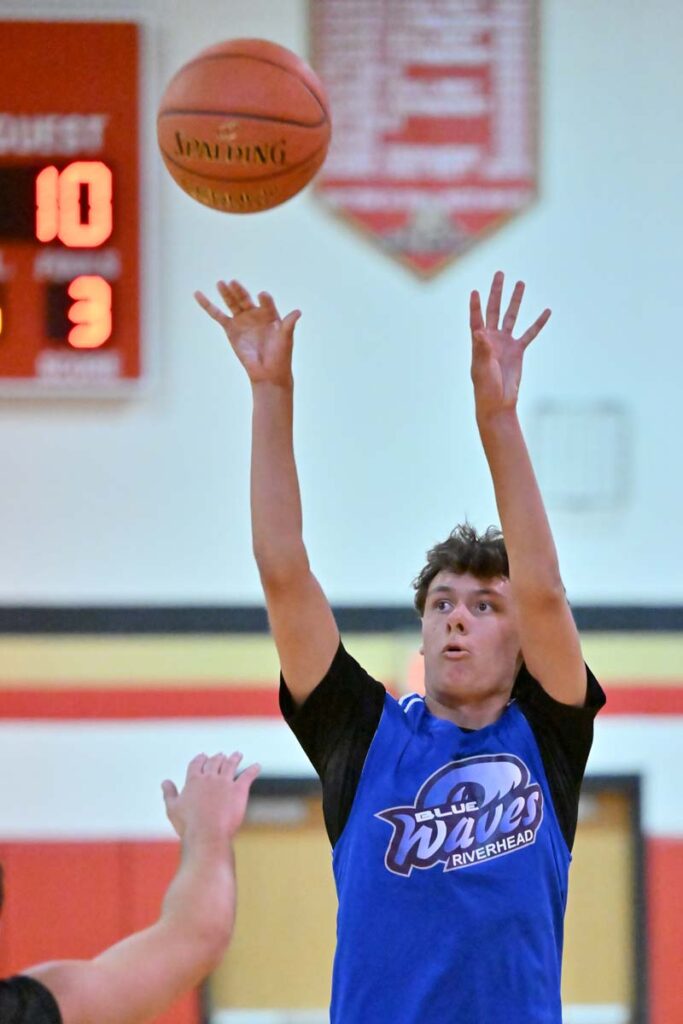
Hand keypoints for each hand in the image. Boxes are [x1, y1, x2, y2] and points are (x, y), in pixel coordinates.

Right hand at [162, 752, 259, 846]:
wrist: (207, 834)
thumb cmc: (188, 825)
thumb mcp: (173, 809)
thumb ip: (169, 793)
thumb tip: (164, 782)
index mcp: (193, 780)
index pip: (197, 764)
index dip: (200, 759)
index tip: (203, 756)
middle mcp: (210, 778)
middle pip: (214, 762)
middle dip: (218, 758)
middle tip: (221, 755)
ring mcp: (225, 782)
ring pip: (230, 765)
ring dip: (234, 758)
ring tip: (237, 755)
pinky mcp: (239, 790)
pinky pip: (247, 776)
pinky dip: (253, 770)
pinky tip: (257, 766)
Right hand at [194, 280, 300, 386]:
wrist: (268, 372)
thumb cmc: (280, 356)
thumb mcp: (286, 338)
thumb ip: (289, 324)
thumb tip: (298, 312)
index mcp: (270, 314)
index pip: (266, 303)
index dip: (264, 300)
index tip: (262, 296)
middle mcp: (255, 314)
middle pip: (245, 299)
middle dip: (239, 291)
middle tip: (233, 282)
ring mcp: (242, 321)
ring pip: (232, 304)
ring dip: (226, 293)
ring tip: (221, 283)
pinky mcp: (230, 329)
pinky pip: (217, 315)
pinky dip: (207, 305)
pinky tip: (198, 294)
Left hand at [469, 271, 550, 418]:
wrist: (498, 401)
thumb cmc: (485, 386)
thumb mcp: (482, 368)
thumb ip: (481, 349)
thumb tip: (479, 332)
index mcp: (479, 342)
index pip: (477, 319)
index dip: (476, 306)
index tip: (475, 292)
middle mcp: (492, 338)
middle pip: (494, 309)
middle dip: (497, 292)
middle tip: (500, 274)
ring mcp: (506, 343)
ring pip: (512, 316)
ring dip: (516, 300)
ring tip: (521, 283)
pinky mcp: (518, 350)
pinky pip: (530, 333)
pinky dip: (538, 323)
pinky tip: (546, 311)